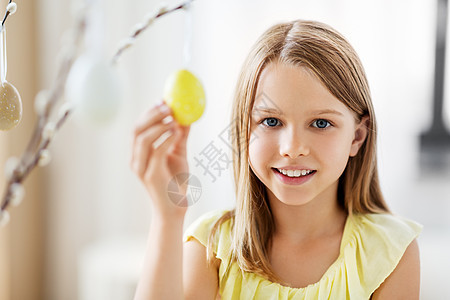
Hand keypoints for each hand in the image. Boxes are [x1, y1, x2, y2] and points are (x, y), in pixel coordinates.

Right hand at [130, 101, 190, 218]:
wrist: (175, 208)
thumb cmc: (176, 182)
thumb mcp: (179, 154)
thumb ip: (180, 136)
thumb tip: (187, 116)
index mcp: (139, 153)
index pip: (139, 127)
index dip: (149, 112)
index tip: (162, 100)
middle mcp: (136, 159)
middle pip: (137, 130)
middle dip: (151, 115)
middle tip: (168, 105)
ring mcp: (141, 168)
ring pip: (142, 139)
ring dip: (158, 125)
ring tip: (174, 118)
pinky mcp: (151, 175)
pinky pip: (156, 152)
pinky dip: (166, 139)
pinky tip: (177, 132)